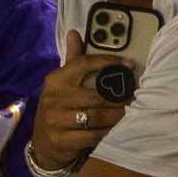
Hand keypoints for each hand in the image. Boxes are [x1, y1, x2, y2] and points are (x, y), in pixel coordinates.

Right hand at [29, 31, 130, 169]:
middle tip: (133, 97)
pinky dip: (107, 133)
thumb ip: (72, 59)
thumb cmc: (59, 109)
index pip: (83, 64)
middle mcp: (53, 98)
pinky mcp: (60, 140)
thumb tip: (74, 32)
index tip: (129, 64)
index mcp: (55, 80)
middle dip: (118, 98)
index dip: (108, 62)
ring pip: (96, 117)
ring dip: (116, 116)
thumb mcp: (62, 84)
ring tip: (128, 113)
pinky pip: (92, 135)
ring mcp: (55, 120)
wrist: (44, 144)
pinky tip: (115, 130)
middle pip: (95, 95)